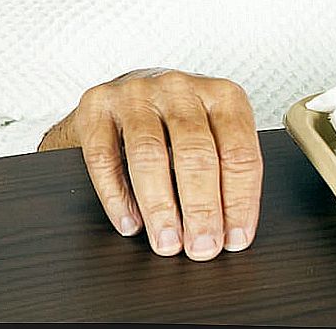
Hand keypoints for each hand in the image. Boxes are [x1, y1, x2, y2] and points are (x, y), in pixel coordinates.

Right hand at [38, 68, 262, 259]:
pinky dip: (117, 196)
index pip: (239, 151)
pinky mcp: (95, 106)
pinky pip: (104, 157)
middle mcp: (181, 89)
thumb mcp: (213, 134)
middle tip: (202, 247)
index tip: (235, 237)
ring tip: (167, 242)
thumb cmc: (176, 123)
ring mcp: (136, 94)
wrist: (123, 96)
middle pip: (196, 153)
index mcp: (223, 95)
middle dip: (201, 208)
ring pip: (150, 155)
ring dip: (160, 207)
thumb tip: (231, 232)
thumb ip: (225, 171)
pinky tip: (129, 223)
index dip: (239, 200)